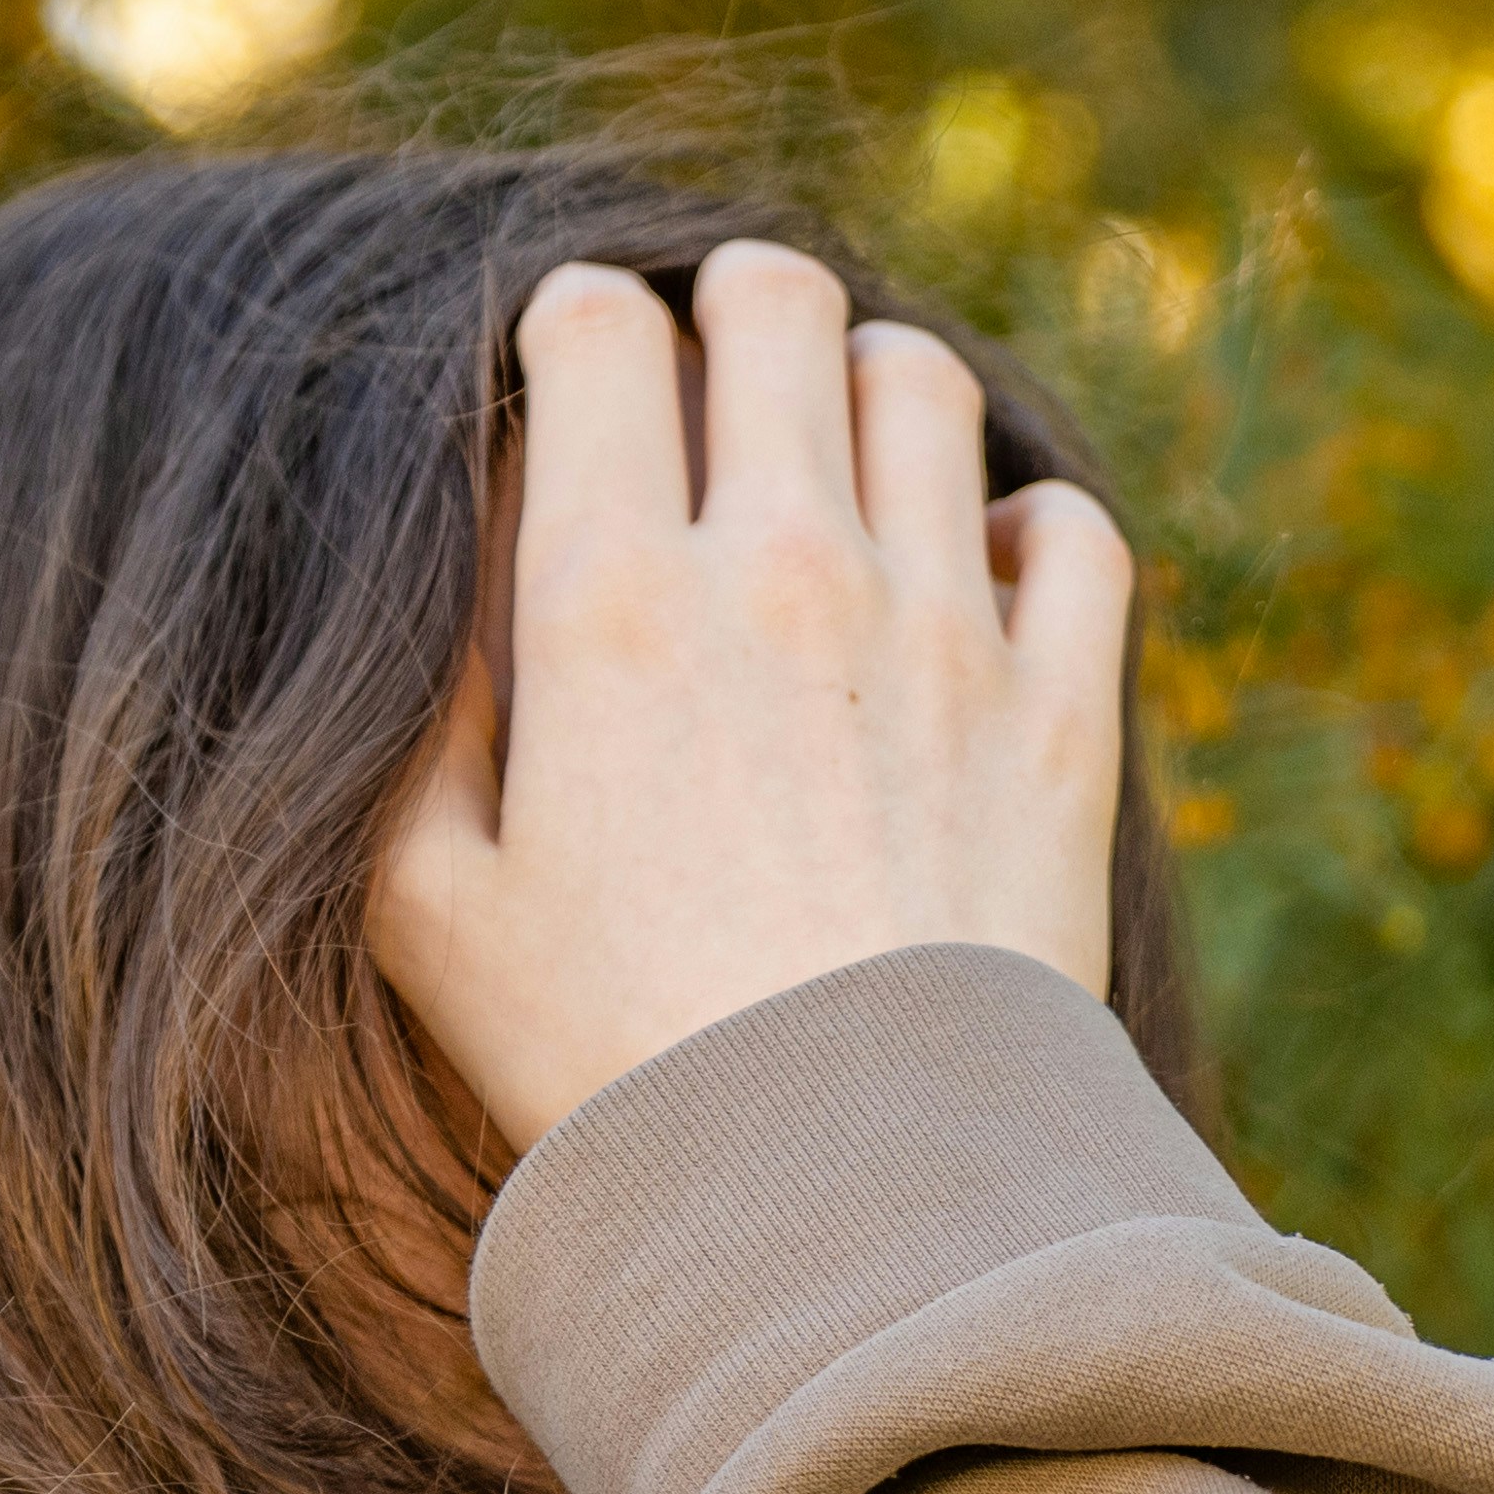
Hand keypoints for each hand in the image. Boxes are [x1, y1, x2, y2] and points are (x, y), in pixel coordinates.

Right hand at [370, 243, 1136, 1160]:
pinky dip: (1026, 521)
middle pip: (779, 306)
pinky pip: (1070, 530)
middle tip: (721, 346)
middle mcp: (785, 572)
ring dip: (876, 379)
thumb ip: (424, 734)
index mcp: (611, 600)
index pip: (599, 334)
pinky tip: (982, 568)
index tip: (576, 353)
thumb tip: (463, 610)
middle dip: (736, 297)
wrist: (842, 1197)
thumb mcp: (432, 912)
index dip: (576, 315)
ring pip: (926, 385)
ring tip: (847, 433)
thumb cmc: (609, 1067)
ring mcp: (944, 629)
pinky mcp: (1065, 710)